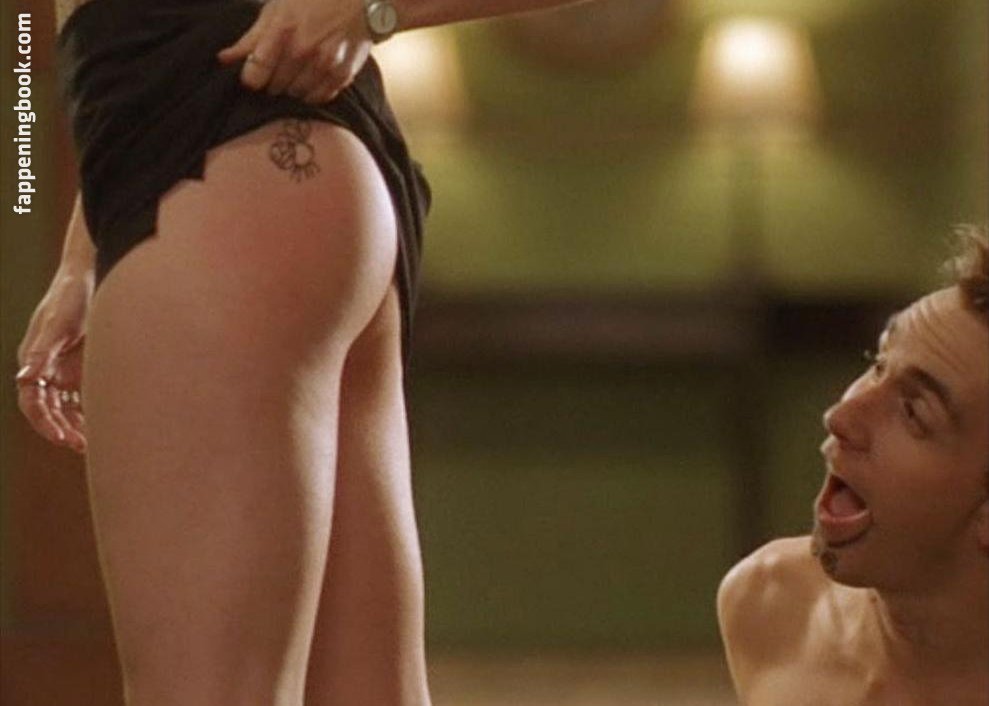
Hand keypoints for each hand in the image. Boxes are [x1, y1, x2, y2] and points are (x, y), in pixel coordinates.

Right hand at [16, 271, 92, 454]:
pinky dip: (87, 412)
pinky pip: (81, 398)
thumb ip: (42, 352)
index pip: (32, 403)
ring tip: (92, 443)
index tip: (62, 439)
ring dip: (75, 425)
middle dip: (62, 430)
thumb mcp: (57, 324)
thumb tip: (24, 380)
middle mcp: (45, 370)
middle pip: (49, 410)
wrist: (91, 278)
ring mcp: (63, 370)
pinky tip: (102, 424)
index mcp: (33, 362)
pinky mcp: (81, 368)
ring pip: (65, 408)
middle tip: (82, 446)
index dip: (45, 423)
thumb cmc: (71, 297)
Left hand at [217, 0, 372, 103]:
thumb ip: (251, 38)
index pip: (255, 73)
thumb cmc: (312, 1)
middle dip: (272, 82)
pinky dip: (313, 92)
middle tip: (279, 69)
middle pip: (274, 87)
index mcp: (282, 31)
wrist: (360, 0)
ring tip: (297, 72)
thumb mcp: (276, 10)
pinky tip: (313, 78)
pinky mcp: (342, 74)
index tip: (253, 77)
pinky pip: (319, 97)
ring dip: (293, 88)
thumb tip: (223, 59)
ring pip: (296, 95)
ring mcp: (325, 64)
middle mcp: (303, 50)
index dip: (250, 79)